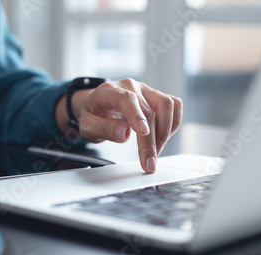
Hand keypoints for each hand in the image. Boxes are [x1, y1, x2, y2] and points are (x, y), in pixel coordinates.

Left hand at [57, 79, 182, 173]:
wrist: (96, 105)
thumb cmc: (92, 115)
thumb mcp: (87, 126)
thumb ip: (103, 128)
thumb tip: (123, 133)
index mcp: (109, 91)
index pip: (127, 99)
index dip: (137, 115)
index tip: (143, 132)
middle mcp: (130, 87)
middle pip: (149, 110)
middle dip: (151, 140)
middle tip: (148, 162)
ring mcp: (145, 90)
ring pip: (166, 104)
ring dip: (165, 131)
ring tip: (155, 150)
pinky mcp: (156, 96)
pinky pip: (173, 105)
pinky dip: (173, 123)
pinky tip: (163, 137)